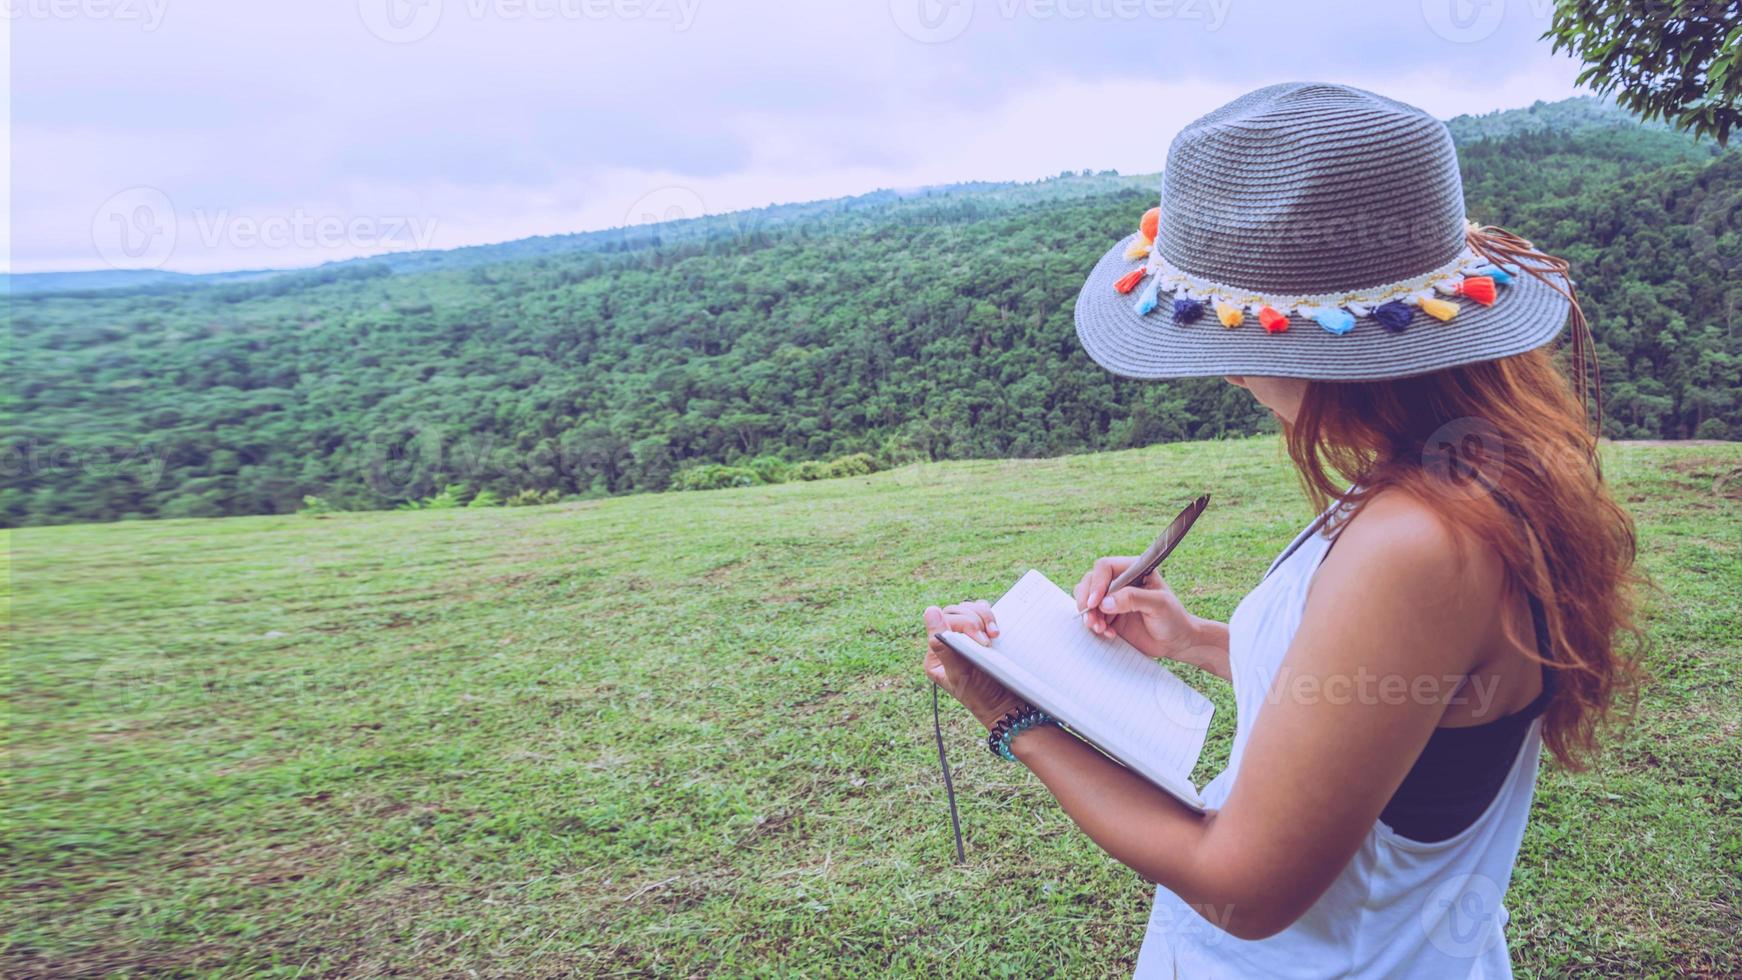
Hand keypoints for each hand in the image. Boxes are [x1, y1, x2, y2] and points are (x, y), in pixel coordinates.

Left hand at [923, 601, 1023, 729]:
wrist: (1009, 707)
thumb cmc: (983, 697)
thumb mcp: (961, 673)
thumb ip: (943, 644)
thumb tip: (930, 611)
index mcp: (936, 654)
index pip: (944, 620)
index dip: (964, 624)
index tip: (982, 641)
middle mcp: (949, 642)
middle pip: (957, 611)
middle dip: (976, 621)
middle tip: (989, 642)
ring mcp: (967, 637)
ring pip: (970, 609)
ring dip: (985, 617)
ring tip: (996, 635)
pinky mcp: (983, 635)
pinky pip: (983, 614)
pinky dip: (991, 618)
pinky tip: (997, 631)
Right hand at [1074, 557, 1199, 662]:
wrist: (1176, 642)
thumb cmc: (1174, 619)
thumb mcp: (1159, 605)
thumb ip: (1133, 599)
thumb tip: (1105, 602)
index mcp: (1133, 570)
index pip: (1105, 567)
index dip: (1097, 583)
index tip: (1096, 603)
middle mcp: (1120, 581)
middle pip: (1090, 581)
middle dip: (1087, 601)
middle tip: (1091, 620)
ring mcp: (1113, 599)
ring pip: (1087, 598)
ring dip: (1089, 614)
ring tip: (1100, 628)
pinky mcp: (1109, 615)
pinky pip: (1092, 615)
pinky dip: (1095, 625)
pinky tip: (1109, 633)